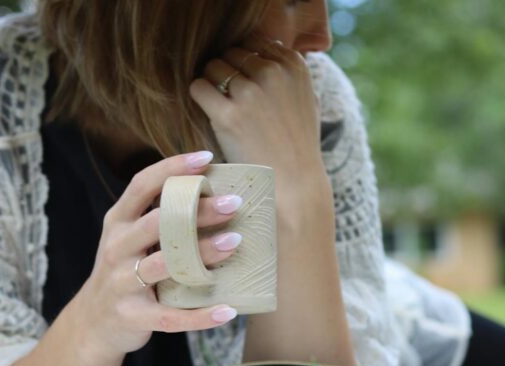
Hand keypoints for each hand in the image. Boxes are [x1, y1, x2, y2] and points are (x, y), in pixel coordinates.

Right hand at [77, 151, 241, 357]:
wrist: (92, 322)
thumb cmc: (123, 271)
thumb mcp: (128, 239)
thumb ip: (158, 219)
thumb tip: (215, 196)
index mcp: (117, 222)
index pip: (142, 186)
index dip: (172, 168)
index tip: (206, 158)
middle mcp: (117, 248)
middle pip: (157, 223)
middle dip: (196, 211)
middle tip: (233, 204)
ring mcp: (122, 283)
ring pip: (165, 266)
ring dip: (201, 254)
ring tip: (234, 242)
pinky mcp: (134, 316)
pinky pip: (171, 317)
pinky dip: (201, 316)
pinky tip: (228, 310)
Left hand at [189, 39, 324, 190]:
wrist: (294, 184)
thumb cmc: (297, 145)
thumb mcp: (306, 99)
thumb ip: (288, 73)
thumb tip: (267, 53)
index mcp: (293, 65)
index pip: (254, 43)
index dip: (244, 62)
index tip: (244, 84)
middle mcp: (273, 73)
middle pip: (231, 52)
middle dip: (227, 71)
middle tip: (229, 97)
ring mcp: (250, 93)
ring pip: (213, 66)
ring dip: (211, 84)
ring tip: (220, 106)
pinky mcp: (228, 115)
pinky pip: (198, 87)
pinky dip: (198, 96)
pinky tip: (209, 112)